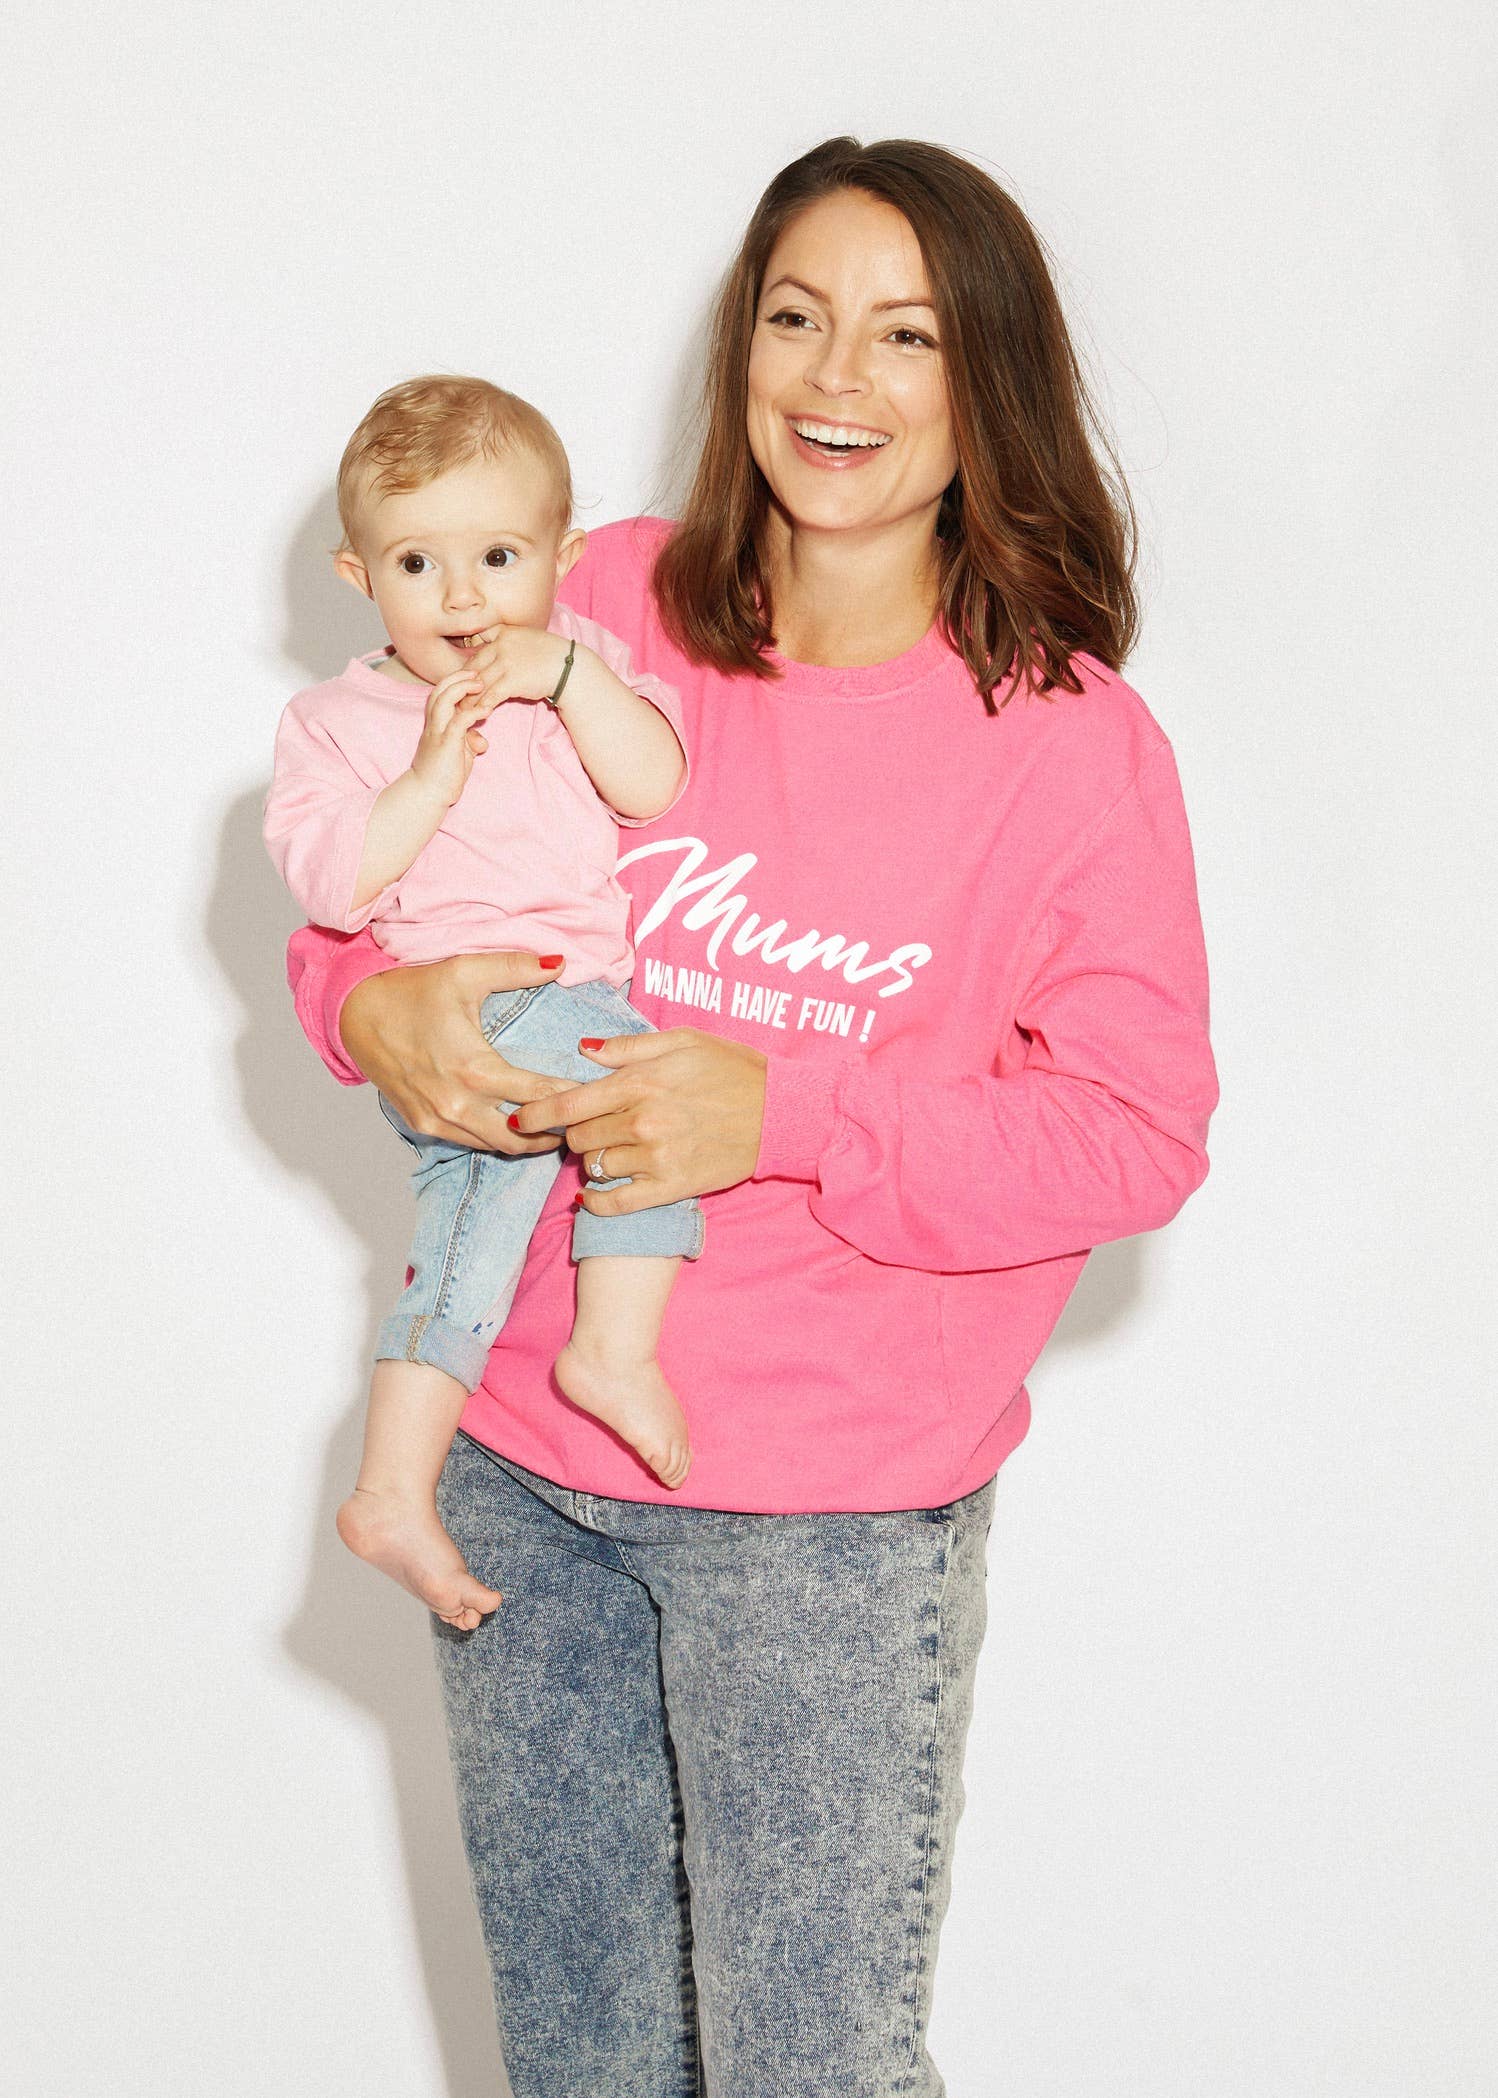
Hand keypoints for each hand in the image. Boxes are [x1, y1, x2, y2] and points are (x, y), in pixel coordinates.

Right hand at [341, 951, 572, 1150]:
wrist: (355, 1015)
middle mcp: (457, 1104)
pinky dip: (494, 1139)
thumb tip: (559, 962)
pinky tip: (513, 1126)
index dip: (572, 1098)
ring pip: (496, 1147)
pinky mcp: (423, 1126)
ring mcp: (438, 1120)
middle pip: (522, 1137)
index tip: (597, 1095)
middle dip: (554, 1132)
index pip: (540, 1095)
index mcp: (474, 1069)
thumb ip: (515, 968)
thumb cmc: (410, 992)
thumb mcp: (464, 972)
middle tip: (580, 1121)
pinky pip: (469, 1142)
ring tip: (555, 1128)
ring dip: (526, 1141)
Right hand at [409, 669, 495, 807]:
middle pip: (439, 689)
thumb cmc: (443, 776)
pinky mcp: (446, 743)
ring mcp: (438, 732)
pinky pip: (459, 720)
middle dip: (457, 677)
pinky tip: (485, 711)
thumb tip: (481, 740)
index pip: (440, 694)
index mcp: (435, 723)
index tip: (472, 676)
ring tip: (480, 684)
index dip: (455, 682)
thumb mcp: (460, 755)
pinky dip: (473, 712)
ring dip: (462, 687)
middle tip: (477, 672)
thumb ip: (469, 742)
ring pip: (444, 698)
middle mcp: (433, 724)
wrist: (428, 794)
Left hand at [464, 625, 575, 708]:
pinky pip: (491, 695)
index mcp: (504, 632)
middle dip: (463, 683)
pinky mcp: (512, 681)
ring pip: (479, 682)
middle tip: (455, 696)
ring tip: (463, 709)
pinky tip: (479, 714)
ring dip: (469, 698)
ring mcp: (506, 662)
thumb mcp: (528, 638)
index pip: (477, 645)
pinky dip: (483, 705)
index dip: (469, 662)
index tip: (464, 675)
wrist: (570, 667)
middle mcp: (501, 645)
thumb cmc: (552, 655)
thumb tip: (496, 648)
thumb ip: (510, 641)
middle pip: (473, 665)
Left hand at [511, 1028, 768, 1212]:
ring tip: (606, 1152)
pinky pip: (618, 1202)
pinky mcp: (672, 1187)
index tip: (519, 1119)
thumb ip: (628, 1046)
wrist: (780, 1112)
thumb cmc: (733, 1069)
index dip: (537, 1113)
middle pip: (578, 1137)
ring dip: (592, 1162)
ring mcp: (657, 1158)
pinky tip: (594, 1193)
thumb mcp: (683, 1041)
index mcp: (640, 1082)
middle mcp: (643, 1122)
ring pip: (595, 1168)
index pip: (570, 1103)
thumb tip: (583, 1050)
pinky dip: (598, 1201)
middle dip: (573, 1134)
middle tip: (587, 1129)